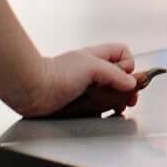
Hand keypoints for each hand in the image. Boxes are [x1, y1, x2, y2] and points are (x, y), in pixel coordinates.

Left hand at [1, 42, 144, 118]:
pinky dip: (106, 109)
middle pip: (120, 75)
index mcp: (96, 56)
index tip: (125, 77)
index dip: (128, 65)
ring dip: (118, 99)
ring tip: (119, 107)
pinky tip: (106, 113)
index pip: (123, 53)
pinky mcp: (81, 101)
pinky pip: (100, 105)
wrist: (34, 91)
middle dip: (127, 87)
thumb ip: (114, 74)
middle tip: (130, 99)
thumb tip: (132, 82)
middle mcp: (93, 70)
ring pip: (111, 92)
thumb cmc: (57, 74)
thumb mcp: (91, 67)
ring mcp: (87, 86)